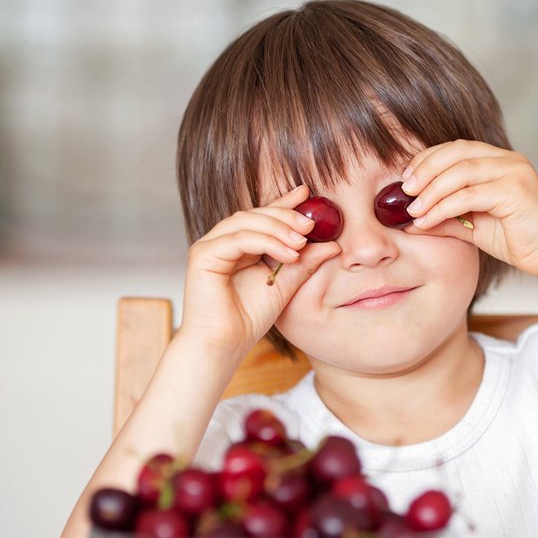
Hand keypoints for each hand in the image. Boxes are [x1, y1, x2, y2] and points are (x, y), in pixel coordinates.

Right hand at [178, 185, 341, 354]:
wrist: (224, 345)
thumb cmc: (248, 318)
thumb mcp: (285, 285)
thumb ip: (305, 263)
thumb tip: (333, 245)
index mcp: (242, 245)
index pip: (264, 216)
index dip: (285, 202)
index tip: (307, 193)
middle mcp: (224, 241)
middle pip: (256, 214)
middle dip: (286, 216)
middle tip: (311, 224)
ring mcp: (211, 246)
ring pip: (247, 221)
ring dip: (278, 228)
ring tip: (302, 242)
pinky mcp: (203, 255)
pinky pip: (238, 238)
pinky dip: (265, 242)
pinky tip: (288, 255)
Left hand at [400, 140, 537, 277]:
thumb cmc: (519, 241)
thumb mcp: (473, 226)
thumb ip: (444, 217)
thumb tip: (408, 221)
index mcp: (501, 161)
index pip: (457, 148)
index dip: (427, 159)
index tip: (405, 179)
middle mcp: (509, 160)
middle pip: (456, 152)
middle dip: (425, 170)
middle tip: (404, 191)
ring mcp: (514, 172)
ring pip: (460, 172)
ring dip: (431, 191)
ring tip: (412, 210)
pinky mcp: (515, 191)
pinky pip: (469, 195)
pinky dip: (443, 208)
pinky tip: (427, 221)